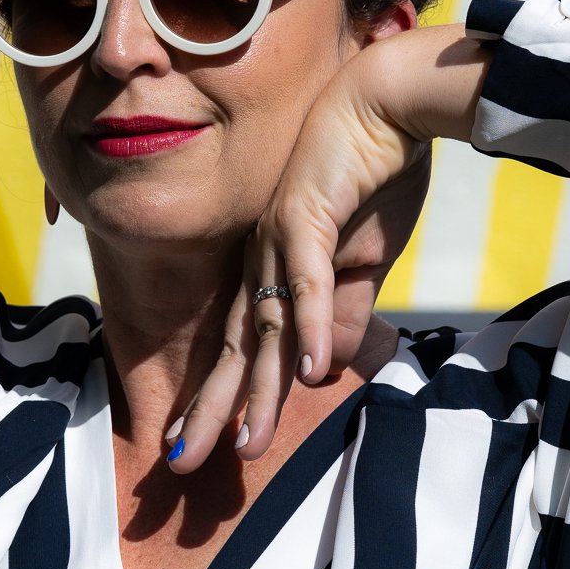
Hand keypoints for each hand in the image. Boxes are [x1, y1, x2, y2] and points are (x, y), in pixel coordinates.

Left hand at [165, 25, 491, 469]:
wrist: (387, 100)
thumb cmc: (373, 174)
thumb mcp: (363, 262)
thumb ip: (342, 315)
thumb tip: (321, 370)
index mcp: (274, 269)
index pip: (242, 346)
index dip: (222, 399)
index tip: (203, 449)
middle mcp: (264, 258)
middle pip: (236, 347)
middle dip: (212, 411)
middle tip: (181, 468)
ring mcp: (280, 236)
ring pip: (265, 326)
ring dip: (256, 388)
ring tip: (244, 445)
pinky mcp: (309, 213)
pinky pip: (310, 279)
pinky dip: (310, 325)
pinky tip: (308, 372)